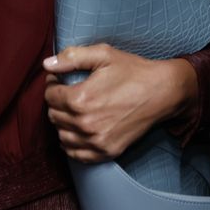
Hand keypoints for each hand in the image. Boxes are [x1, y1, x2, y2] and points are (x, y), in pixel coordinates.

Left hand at [43, 44, 197, 163]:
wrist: (162, 92)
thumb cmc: (132, 71)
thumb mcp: (102, 55)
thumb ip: (71, 57)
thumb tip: (47, 65)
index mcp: (81, 99)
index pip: (50, 96)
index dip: (52, 84)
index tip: (58, 78)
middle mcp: (86, 124)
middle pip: (54, 116)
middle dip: (56, 102)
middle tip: (65, 91)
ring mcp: (97, 141)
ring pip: (62, 136)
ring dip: (62, 122)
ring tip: (72, 109)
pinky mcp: (108, 151)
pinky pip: (77, 155)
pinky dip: (71, 144)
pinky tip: (75, 131)